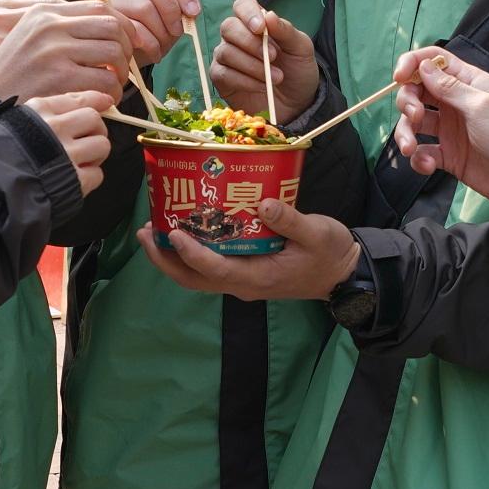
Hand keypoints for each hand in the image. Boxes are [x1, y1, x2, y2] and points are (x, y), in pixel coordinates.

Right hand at [0, 0, 135, 106]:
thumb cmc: (12, 74)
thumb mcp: (29, 36)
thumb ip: (60, 26)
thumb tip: (104, 24)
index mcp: (44, 12)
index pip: (99, 7)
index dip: (122, 25)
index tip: (128, 42)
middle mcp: (50, 25)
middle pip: (111, 26)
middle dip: (126, 49)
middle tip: (122, 68)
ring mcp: (54, 50)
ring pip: (113, 52)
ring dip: (121, 73)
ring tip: (113, 86)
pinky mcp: (59, 76)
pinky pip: (104, 80)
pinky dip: (112, 92)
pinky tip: (106, 100)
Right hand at [27, 89, 115, 191]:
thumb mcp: (12, 123)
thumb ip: (41, 116)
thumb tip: (72, 111)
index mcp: (40, 110)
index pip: (79, 98)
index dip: (96, 100)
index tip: (105, 102)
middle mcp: (56, 128)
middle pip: (94, 119)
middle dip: (96, 129)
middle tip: (87, 140)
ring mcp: (67, 154)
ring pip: (102, 144)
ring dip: (96, 154)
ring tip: (81, 161)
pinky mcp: (75, 180)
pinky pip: (98, 174)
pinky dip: (91, 178)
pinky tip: (75, 180)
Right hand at [99, 0, 202, 66]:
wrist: (126, 54)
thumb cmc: (150, 32)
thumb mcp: (168, 19)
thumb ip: (179, 10)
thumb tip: (191, 11)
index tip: (194, 13)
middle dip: (171, 9)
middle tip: (178, 31)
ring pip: (144, 7)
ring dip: (161, 31)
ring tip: (164, 46)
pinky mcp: (106, 19)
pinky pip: (134, 28)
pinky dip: (151, 44)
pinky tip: (155, 53)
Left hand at [140, 198, 362, 301]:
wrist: (343, 274)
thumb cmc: (330, 253)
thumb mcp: (318, 233)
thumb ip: (290, 220)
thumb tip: (263, 203)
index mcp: (259, 277)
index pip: (216, 270)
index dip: (191, 254)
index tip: (173, 233)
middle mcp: (244, 284)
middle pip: (194, 280)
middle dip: (164, 260)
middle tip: (145, 232)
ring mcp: (243, 281)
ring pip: (197, 277)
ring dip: (171, 259)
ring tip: (152, 232)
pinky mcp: (245, 272)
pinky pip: (209, 269)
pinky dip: (189, 254)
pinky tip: (183, 230)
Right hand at [211, 0, 316, 122]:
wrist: (297, 103)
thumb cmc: (297, 70)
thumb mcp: (301, 48)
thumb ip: (286, 30)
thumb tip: (268, 15)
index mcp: (257, 23)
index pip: (242, 5)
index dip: (247, 13)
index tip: (260, 28)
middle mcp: (237, 36)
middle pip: (228, 27)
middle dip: (250, 43)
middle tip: (273, 57)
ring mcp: (227, 56)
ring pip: (225, 52)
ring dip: (252, 65)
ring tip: (276, 77)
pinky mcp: (221, 78)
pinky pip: (222, 74)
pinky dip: (244, 80)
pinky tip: (261, 86)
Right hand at [392, 47, 488, 217]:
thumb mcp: (483, 107)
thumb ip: (450, 88)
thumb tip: (422, 66)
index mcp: (468, 83)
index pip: (434, 61)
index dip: (413, 63)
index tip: (399, 77)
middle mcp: (456, 104)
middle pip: (418, 91)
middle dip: (407, 101)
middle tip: (414, 116)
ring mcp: (451, 131)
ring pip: (415, 123)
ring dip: (405, 133)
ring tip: (410, 149)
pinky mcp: (449, 157)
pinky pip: (423, 152)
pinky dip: (419, 158)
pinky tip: (428, 165)